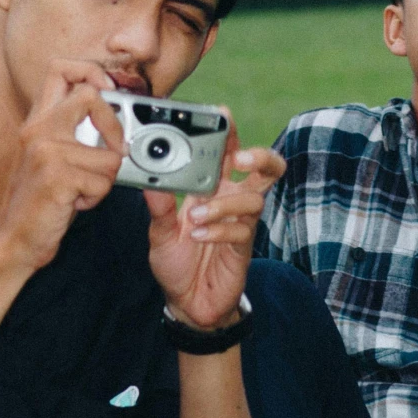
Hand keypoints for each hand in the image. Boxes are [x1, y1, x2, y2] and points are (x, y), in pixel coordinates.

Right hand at [0, 62, 124, 275]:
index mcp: (37, 120)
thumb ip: (73, 130)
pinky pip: (103, 182)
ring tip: (82, 190)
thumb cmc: (40, 201)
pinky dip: (96, 197)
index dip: (91, 71)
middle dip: (114, 124)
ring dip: (105, 179)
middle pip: (90, 94)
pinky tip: (75, 204)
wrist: (14, 240)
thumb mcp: (51, 155)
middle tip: (114, 150)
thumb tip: (117, 112)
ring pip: (109, 154)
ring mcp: (45, 152)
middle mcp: (38, 129)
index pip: (60, 68)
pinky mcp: (56, 178)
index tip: (108, 92)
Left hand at [147, 120, 284, 331]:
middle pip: (266, 169)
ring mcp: (240, 223)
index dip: (231, 133)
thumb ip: (159, 208)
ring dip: (222, 204)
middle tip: (239, 157)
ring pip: (253, 199)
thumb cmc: (177, 262)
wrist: (188, 303)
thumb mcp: (159, 233)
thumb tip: (150, 184)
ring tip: (195, 216)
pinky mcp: (243, 247)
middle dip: (260, 156)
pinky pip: (242, 230)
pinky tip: (199, 236)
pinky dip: (218, 229)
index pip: (228, 153)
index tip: (223, 115)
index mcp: (212, 189)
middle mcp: (231, 201)